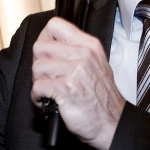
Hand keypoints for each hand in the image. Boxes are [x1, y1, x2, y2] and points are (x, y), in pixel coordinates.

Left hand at [31, 17, 124, 149]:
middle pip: (40, 47)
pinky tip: (47, 101)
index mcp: (90, 46)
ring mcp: (75, 71)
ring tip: (49, 90)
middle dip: (38, 64)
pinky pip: (37, 87)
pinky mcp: (66, 89)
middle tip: (46, 77)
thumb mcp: (96, 65)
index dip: (44, 38)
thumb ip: (77, 51)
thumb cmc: (102, 99)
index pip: (55, 25)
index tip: (45, 53)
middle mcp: (83, 55)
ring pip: (37, 68)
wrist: (111, 124)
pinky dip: (37, 97)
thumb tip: (50, 44)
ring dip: (38, 82)